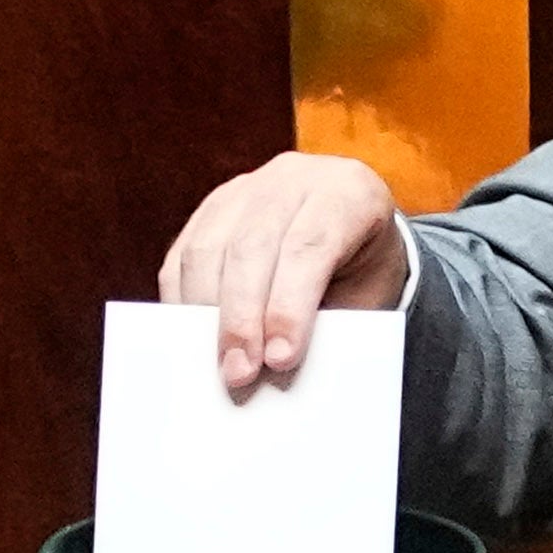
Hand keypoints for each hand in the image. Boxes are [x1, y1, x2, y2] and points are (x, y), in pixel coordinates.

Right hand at [162, 152, 413, 392]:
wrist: (353, 227)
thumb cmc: (364, 269)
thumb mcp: (368, 295)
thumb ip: (330, 325)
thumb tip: (277, 371)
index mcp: (349, 191)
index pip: (310, 246)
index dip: (290, 306)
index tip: (280, 359)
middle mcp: (293, 178)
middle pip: (253, 246)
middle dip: (242, 318)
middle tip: (240, 373)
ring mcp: (246, 188)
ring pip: (209, 248)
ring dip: (206, 314)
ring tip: (216, 364)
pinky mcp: (211, 208)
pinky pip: (183, 255)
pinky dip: (184, 301)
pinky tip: (194, 338)